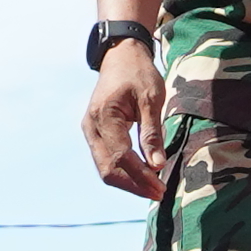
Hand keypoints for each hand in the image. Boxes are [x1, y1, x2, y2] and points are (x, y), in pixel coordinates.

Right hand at [81, 41, 165, 197]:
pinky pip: (106, 160)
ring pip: (105, 168)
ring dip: (128, 182)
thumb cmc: (138, 73)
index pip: (122, 156)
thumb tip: (157, 165)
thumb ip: (152, 132)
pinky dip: (123, 171)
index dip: (141, 176)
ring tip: (152, 189)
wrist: (121, 56)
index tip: (160, 188)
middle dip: (133, 185)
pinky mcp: (95, 134)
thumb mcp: (151, 99)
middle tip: (158, 194)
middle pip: (108, 169)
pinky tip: (141, 176)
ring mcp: (90, 131)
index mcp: (104, 116)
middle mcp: (91, 127)